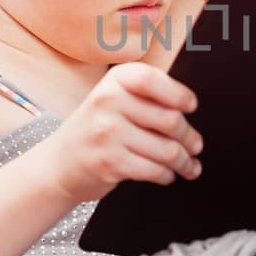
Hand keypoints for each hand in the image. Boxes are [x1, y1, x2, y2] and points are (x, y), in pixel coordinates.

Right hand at [45, 63, 202, 204]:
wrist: (59, 164)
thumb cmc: (96, 129)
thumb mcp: (114, 99)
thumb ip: (146, 96)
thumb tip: (189, 108)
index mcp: (115, 81)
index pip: (154, 80)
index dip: (179, 94)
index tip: (191, 107)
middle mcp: (109, 102)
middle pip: (170, 119)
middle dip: (190, 137)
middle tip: (195, 145)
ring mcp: (108, 133)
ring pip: (167, 150)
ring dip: (184, 162)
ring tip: (188, 165)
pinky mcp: (110, 162)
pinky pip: (155, 170)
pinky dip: (167, 175)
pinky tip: (167, 174)